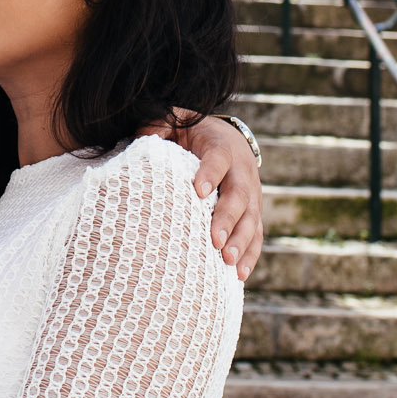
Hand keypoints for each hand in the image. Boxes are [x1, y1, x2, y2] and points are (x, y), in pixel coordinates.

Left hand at [144, 113, 263, 278]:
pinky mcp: (253, 212)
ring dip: (241, 241)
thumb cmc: (191, 133)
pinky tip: (239, 275)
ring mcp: (252, 193)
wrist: (225, 136)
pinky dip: (250, 254)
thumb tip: (140, 143)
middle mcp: (241, 170)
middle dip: (228, 219)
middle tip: (215, 241)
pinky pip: (256, 234)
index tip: (198, 191)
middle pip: (239, 195)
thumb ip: (157, 129)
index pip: (218, 159)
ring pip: (251, 218)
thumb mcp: (173, 122)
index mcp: (222, 146)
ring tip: (228, 262)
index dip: (210, 173)